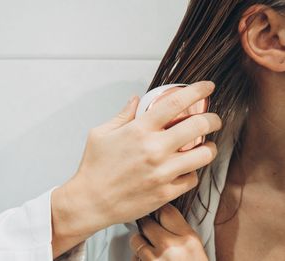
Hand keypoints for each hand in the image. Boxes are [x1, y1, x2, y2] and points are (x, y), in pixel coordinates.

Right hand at [51, 81, 221, 256]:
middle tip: (213, 120)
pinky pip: (192, 179)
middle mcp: (154, 149)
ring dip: (209, 148)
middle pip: (199, 126)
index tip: (207, 87)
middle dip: (213, 119)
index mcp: (138, 130)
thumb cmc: (94, 167)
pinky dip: (192, 172)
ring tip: (205, 146)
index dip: (197, 90)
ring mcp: (162, 173)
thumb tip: (136, 100)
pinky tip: (185, 169)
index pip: (175, 103)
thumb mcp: (100, 133)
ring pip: (204, 155)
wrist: (90, 201)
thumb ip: (122, 114)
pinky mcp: (166, 193)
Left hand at [130, 204, 207, 260]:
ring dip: (139, 244)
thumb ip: (180, 232)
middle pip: (147, 222)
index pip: (166, 211)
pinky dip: (138, 260)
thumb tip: (160, 216)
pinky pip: (134, 259)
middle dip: (146, 226)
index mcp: (188, 239)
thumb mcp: (195, 249)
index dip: (158, 210)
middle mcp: (171, 247)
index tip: (156, 212)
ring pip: (136, 240)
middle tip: (150, 231)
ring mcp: (156, 260)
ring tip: (150, 250)